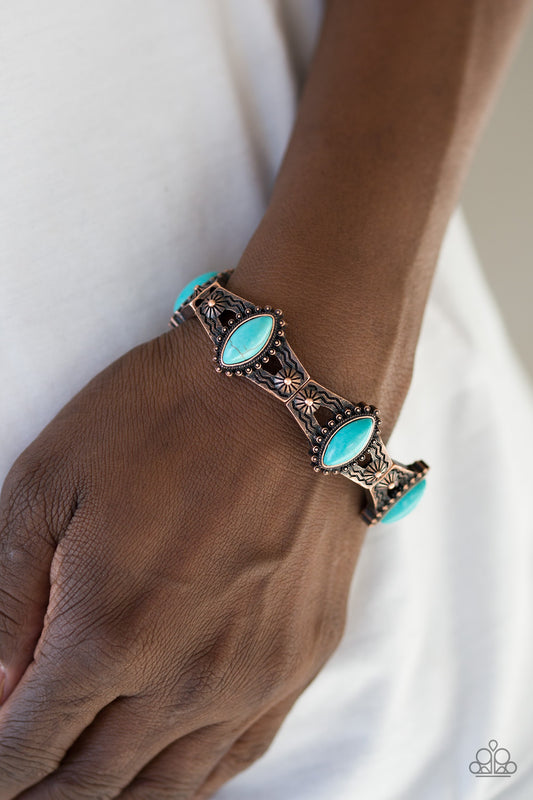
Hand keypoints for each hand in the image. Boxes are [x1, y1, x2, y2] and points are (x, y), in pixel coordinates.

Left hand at [0, 315, 369, 798]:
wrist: (288, 386)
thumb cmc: (166, 417)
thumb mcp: (48, 483)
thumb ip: (8, 599)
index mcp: (107, 633)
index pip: (28, 749)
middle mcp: (185, 677)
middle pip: (93, 783)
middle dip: (44, 791)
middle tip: (27, 782)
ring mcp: (253, 676)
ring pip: (167, 787)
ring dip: (113, 796)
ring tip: (82, 786)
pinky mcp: (300, 659)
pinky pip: (238, 756)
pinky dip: (188, 780)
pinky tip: (167, 770)